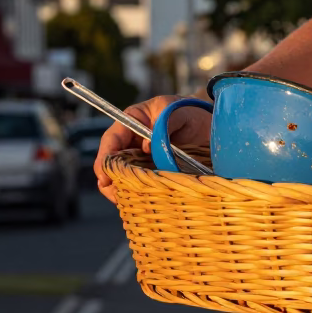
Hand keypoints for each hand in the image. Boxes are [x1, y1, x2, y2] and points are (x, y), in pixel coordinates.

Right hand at [93, 95, 212, 202]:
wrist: (207, 122)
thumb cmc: (187, 110)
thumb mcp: (174, 111)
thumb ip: (161, 127)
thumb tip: (147, 148)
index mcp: (132, 122)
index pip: (111, 140)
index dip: (104, 158)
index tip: (105, 175)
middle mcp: (132, 142)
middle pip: (112, 163)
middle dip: (110, 180)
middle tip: (115, 195)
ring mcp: (142, 158)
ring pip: (124, 177)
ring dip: (124, 190)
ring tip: (128, 201)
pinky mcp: (154, 172)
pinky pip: (142, 184)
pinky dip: (140, 194)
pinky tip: (142, 201)